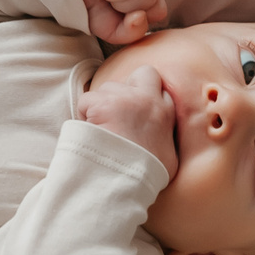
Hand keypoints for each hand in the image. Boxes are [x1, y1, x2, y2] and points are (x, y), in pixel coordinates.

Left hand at [77, 62, 177, 178]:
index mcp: (166, 112)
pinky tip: (89, 132)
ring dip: (104, 103)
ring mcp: (125, 99)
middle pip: (144, 73)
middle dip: (131, 86)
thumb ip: (167, 140)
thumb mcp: (169, 157)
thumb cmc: (146, 174)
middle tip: (120, 109)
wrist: (125, 181)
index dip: (148, 96)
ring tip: (102, 128)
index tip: (138, 111)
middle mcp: (149, 100)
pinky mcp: (103, 105)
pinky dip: (84, 114)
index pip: (162, 88)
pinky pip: (87, 100)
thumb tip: (163, 142)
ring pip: (110, 87)